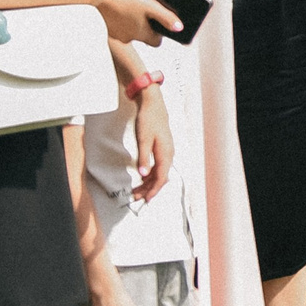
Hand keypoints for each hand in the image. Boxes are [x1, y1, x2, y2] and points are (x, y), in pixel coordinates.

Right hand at [93, 0, 179, 46]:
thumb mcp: (150, 6)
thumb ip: (166, 17)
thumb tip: (179, 28)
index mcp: (141, 34)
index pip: (156, 42)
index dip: (161, 33)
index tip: (161, 23)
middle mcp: (129, 38)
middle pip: (144, 35)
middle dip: (147, 25)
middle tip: (147, 11)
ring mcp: (116, 34)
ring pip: (130, 30)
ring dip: (134, 21)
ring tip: (134, 6)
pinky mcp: (107, 28)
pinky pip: (119, 26)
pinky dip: (122, 19)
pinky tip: (122, 7)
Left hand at [130, 81, 173, 201]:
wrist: (153, 105)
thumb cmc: (149, 120)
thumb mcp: (143, 139)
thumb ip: (144, 158)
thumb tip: (143, 175)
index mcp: (166, 153)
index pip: (161, 177)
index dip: (154, 190)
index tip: (146, 199)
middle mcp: (169, 154)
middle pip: (161, 177)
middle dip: (149, 189)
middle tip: (136, 197)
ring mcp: (167, 151)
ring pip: (160, 172)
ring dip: (149, 183)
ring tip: (137, 190)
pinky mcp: (163, 148)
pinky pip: (159, 166)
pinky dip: (150, 174)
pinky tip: (142, 177)